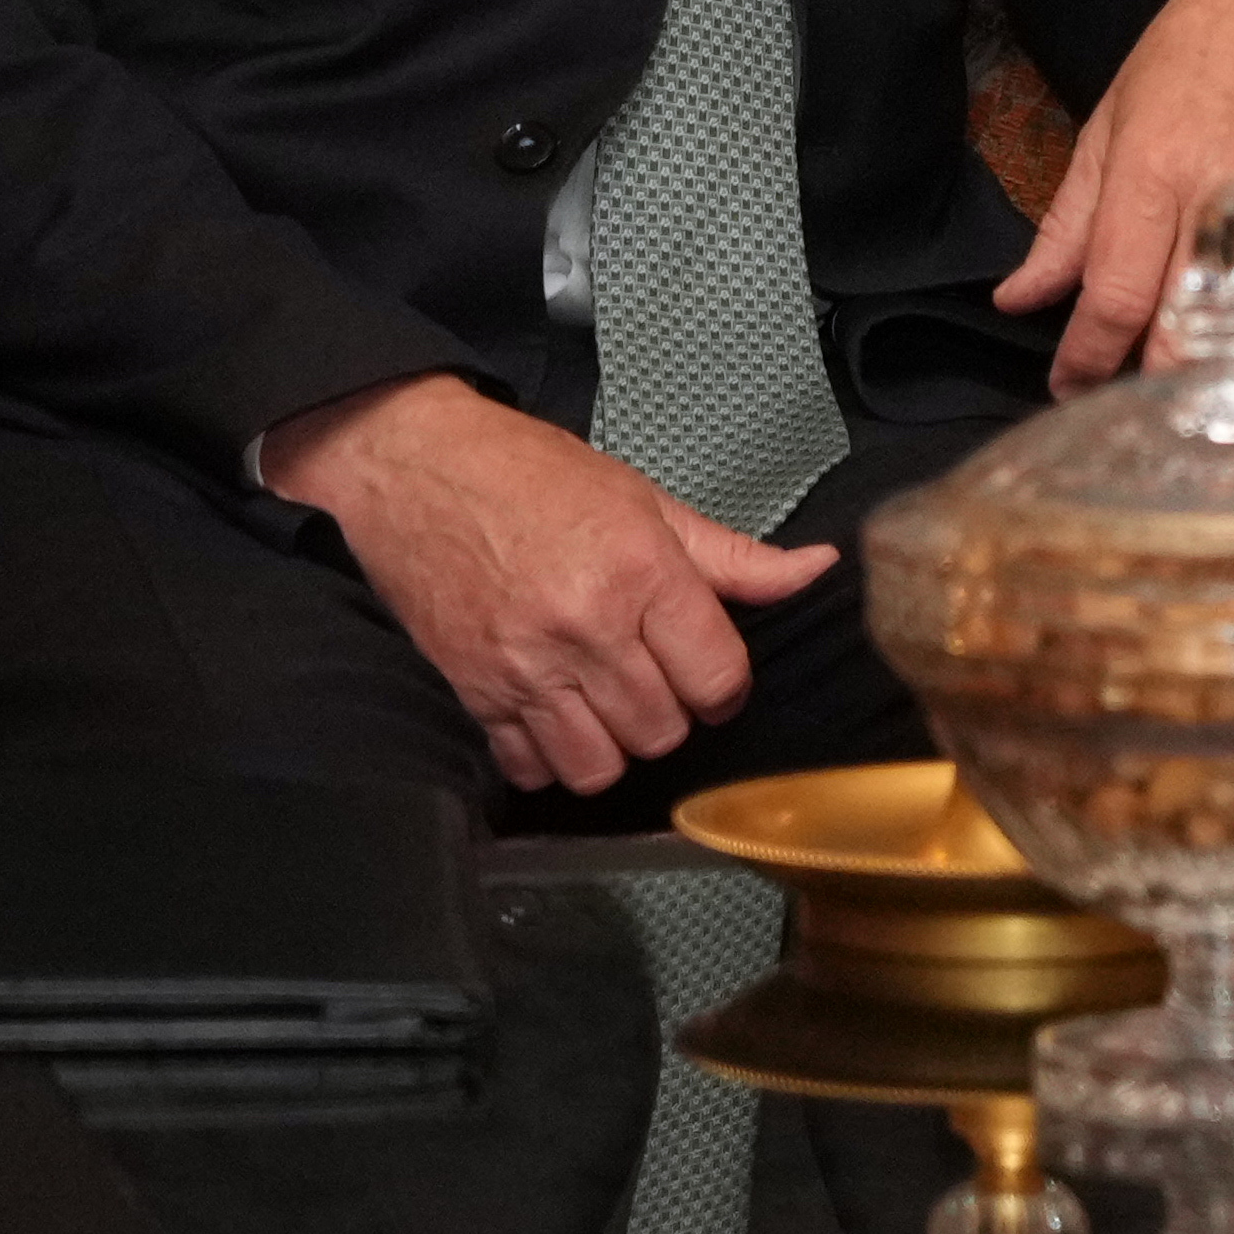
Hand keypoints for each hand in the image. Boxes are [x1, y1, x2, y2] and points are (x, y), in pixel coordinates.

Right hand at [257, 374, 833, 794]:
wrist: (418, 466)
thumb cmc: (531, 475)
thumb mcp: (648, 501)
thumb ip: (735, 556)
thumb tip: (815, 568)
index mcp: (641, 573)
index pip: (717, 677)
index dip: (725, 685)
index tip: (712, 674)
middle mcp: (585, 627)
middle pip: (663, 729)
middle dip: (673, 713)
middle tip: (658, 680)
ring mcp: (524, 666)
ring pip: (599, 765)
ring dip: (616, 746)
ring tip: (611, 706)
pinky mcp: (474, 691)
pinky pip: (529, 767)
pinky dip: (550, 757)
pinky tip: (557, 718)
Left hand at [997, 0, 1233, 392]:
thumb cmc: (1192, 57)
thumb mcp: (1109, 123)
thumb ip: (1068, 223)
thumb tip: (1020, 299)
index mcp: (1154, 172)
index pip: (1113, 299)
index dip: (1083, 360)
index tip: (1066, 386)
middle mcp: (1223, 204)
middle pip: (1177, 335)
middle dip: (1138, 386)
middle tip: (1114, 403)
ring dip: (1204, 386)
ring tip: (1171, 401)